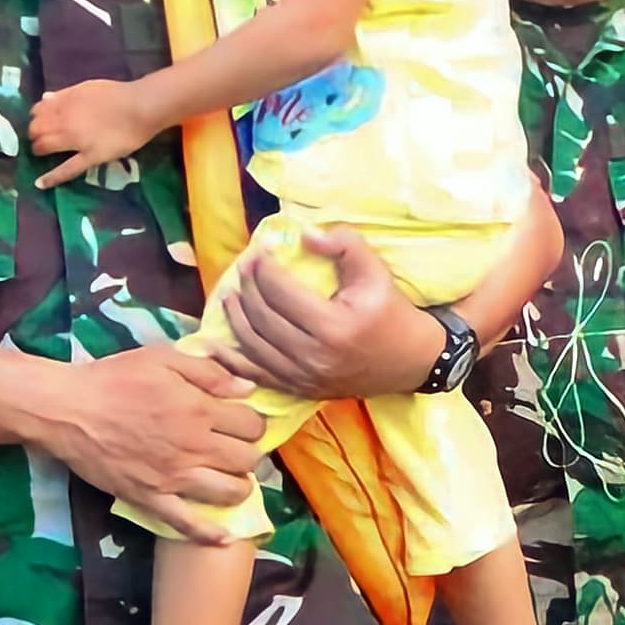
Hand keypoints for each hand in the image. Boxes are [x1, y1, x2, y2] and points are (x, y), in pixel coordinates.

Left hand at [29, 76, 165, 188]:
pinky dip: (52, 177)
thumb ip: (64, 94)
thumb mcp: (87, 86)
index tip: (41, 119)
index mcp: (64, 103)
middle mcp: (64, 122)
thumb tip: (44, 98)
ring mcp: (76, 141)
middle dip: (35, 132)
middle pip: (37, 129)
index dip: (37, 116)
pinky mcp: (89, 157)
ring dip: (39, 148)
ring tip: (41, 151)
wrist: (141, 108)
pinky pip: (67, 169)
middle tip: (39, 136)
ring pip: (46, 147)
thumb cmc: (118, 94)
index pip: (38, 111)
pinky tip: (40, 184)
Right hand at [35, 343, 261, 532]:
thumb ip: (209, 372)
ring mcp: (173, 477)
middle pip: (247, 459)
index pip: (252, 425)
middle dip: (248, 453)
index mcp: (198, 409)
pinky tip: (225, 537)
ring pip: (229, 492)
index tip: (241, 422)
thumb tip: (248, 389)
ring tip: (229, 479)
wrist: (67, 410)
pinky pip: (187, 524)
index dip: (252, 423)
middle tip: (235, 449)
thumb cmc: (114, 378)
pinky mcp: (150, 499)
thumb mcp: (163, 358)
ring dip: (238, 487)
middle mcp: (193, 446)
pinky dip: (210, 534)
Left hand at [221, 224, 438, 400]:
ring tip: (230, 292)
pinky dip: (229, 359)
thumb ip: (343, 245)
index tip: (260, 248)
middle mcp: (313, 357)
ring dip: (235, 316)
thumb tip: (302, 235)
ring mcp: (303, 378)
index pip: (281, 293)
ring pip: (253, 345)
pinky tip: (213, 343)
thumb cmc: (392, 313)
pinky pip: (254, 375)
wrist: (411, 362)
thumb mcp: (376, 271)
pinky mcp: (299, 389)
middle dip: (248, 286)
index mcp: (333, 327)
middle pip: (263, 317)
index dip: (265, 267)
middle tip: (245, 266)